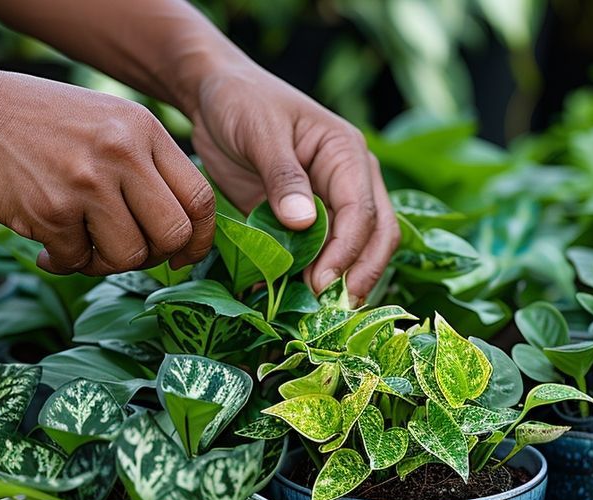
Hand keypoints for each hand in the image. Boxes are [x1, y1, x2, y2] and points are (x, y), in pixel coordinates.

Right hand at [0, 69, 214, 275]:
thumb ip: (147, 167)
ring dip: (105, 264)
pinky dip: (64, 261)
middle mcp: (122, 152)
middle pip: (173, 234)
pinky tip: (48, 246)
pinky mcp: (51, 209)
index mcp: (144, 130)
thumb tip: (182, 236)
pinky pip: (78, 260)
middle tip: (126, 253)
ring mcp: (87, 181)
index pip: (200, 198)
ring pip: (129, 256)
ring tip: (82, 247)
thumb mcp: (109, 124)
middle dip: (154, 256)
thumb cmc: (43, 127)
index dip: (200, 238)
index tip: (184, 256)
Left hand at [187, 66, 398, 302]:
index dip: (347, 250)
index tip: (322, 280)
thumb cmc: (241, 101)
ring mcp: (331, 203)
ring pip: (356, 250)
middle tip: (332, 308)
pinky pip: (320, 253)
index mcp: (347, 154)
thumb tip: (305, 222)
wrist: (215, 97)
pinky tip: (292, 297)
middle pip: (377, 236)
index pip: (363, 212)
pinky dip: (310, 276)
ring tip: (314, 309)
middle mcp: (351, 181)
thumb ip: (283, 177)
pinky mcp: (308, 220)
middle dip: (360, 274)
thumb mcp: (260, 132)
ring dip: (340, 281)